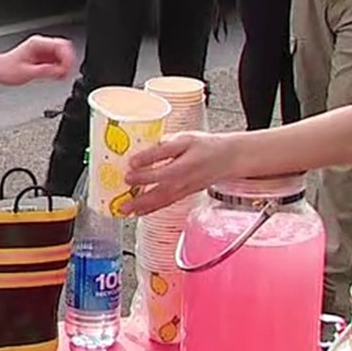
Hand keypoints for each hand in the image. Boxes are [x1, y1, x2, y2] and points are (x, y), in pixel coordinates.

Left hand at [0, 35, 75, 85]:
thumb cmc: (5, 69)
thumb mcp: (27, 73)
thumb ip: (46, 71)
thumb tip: (60, 72)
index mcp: (37, 43)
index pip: (61, 45)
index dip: (68, 58)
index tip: (67, 69)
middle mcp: (40, 44)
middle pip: (63, 48)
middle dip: (67, 61)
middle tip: (65, 74)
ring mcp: (41, 50)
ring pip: (60, 54)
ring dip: (63, 65)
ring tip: (60, 76)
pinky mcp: (41, 56)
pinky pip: (55, 59)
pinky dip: (58, 67)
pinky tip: (55, 75)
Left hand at [123, 131, 245, 214]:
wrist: (228, 159)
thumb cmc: (205, 146)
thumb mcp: (185, 137)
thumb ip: (164, 143)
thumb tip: (139, 148)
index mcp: (186, 152)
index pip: (165, 154)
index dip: (148, 158)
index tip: (131, 162)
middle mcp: (185, 173)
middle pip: (162, 180)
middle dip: (141, 184)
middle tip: (124, 186)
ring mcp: (184, 187)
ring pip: (162, 197)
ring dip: (142, 204)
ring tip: (124, 208)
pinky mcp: (183, 194)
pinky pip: (165, 203)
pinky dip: (150, 209)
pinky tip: (137, 212)